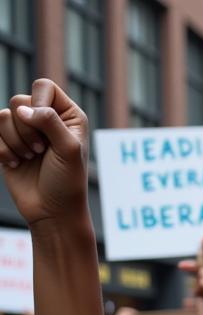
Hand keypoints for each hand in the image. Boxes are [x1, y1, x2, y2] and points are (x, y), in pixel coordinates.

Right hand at [0, 80, 88, 226]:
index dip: (39, 102)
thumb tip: (22, 109)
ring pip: (3, 116)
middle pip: (19, 100)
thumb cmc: (67, 182)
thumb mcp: (68, 150)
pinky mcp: (7, 143)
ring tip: (31, 158)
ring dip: (16, 141)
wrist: (52, 211)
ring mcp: (25, 131)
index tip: (47, 129)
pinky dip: (3, 150)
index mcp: (67, 115)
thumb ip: (49, 121)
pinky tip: (17, 164)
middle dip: (27, 129)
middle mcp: (45, 118)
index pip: (44, 87)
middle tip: (41, 151)